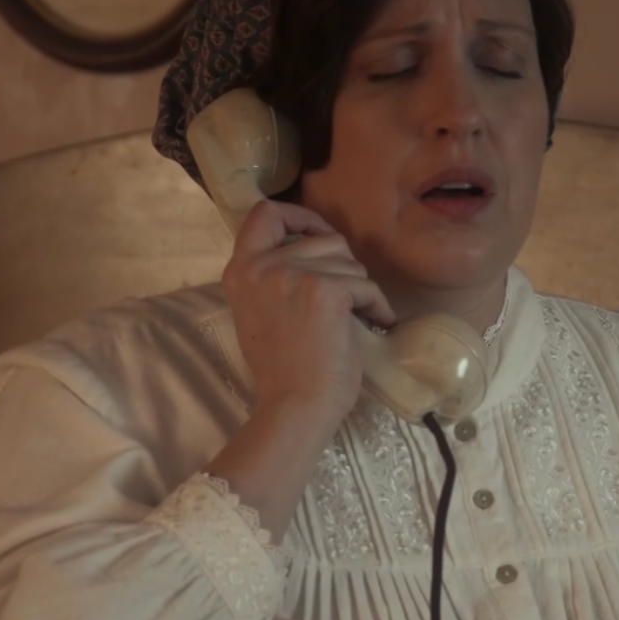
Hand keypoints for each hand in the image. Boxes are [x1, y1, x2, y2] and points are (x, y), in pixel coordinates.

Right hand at [221, 199, 396, 428]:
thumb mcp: (262, 310)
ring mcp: (291, 275)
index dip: (299, 216)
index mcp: (241, 270)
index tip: (317, 234)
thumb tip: (313, 246)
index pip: (264, 213)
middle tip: (347, 298)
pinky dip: (377, 305)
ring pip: (348, 259)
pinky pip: (366, 285)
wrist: (296, 406)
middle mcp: (260, 266)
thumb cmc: (284, 368)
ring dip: (361, 288)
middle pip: (322, 237)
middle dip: (344, 266)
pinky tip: (376, 324)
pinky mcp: (324, 290)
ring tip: (355, 318)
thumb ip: (273, 275)